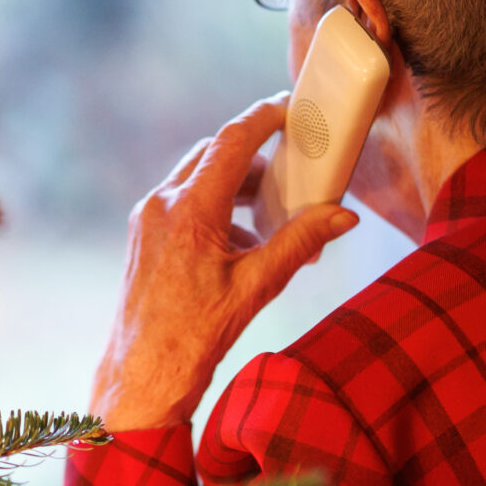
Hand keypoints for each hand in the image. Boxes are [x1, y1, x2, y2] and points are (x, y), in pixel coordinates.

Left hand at [90, 97, 358, 431]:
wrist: (142, 377)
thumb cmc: (194, 337)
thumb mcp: (258, 286)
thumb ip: (302, 243)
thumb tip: (343, 217)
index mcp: (191, 210)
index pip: (233, 141)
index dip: (264, 118)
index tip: (289, 108)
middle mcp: (162, 204)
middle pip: (213, 153)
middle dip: (253, 153)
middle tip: (290, 161)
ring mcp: (147, 220)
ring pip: (196, 177)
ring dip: (235, 183)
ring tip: (273, 210)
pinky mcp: (143, 237)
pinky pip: (182, 203)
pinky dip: (214, 207)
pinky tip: (241, 241)